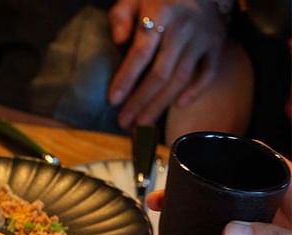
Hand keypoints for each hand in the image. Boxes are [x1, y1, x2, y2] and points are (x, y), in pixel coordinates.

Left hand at [108, 0, 228, 127]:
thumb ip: (121, 16)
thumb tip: (117, 41)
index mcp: (160, 15)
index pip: (141, 53)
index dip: (126, 79)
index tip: (112, 101)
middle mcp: (183, 29)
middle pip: (160, 73)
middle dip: (140, 101)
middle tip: (124, 122)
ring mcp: (202, 38)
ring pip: (181, 78)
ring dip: (161, 104)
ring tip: (143, 123)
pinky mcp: (217, 43)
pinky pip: (209, 72)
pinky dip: (195, 90)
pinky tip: (178, 106)